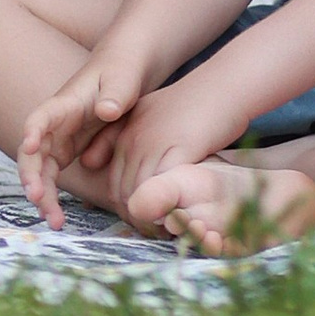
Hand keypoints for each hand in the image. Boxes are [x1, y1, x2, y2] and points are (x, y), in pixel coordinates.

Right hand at [19, 45, 152, 227]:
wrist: (125, 72)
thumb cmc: (122, 71)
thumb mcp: (123, 78)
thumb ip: (116, 93)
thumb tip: (106, 111)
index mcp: (66, 103)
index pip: (42, 116)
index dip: (33, 130)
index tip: (29, 146)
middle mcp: (55, 124)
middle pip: (33, 152)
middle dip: (31, 176)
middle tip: (38, 199)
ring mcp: (59, 140)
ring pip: (40, 172)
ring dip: (42, 196)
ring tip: (54, 221)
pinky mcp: (66, 153)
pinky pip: (52, 178)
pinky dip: (53, 198)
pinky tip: (58, 219)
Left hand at [103, 69, 251, 219]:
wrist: (224, 86)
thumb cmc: (193, 103)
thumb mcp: (149, 111)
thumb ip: (122, 136)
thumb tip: (90, 161)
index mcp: (126, 131)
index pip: (114, 183)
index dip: (126, 206)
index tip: (144, 218)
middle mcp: (133, 138)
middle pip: (122, 192)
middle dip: (136, 215)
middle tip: (155, 229)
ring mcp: (152, 144)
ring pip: (139, 194)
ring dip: (149, 216)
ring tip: (165, 227)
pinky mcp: (176, 151)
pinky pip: (162, 189)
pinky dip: (167, 207)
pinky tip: (178, 213)